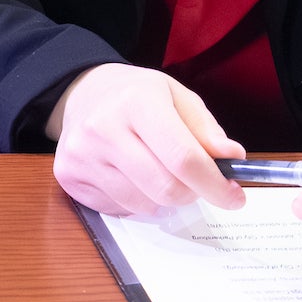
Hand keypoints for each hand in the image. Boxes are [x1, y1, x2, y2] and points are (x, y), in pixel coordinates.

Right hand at [48, 63, 244, 217]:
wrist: (82, 92)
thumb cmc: (136, 95)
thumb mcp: (177, 97)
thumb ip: (206, 130)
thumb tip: (232, 159)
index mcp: (136, 101)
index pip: (183, 157)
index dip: (215, 184)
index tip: (234, 196)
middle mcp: (103, 128)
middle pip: (165, 188)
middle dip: (191, 193)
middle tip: (195, 182)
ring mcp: (81, 154)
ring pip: (143, 204)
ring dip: (162, 198)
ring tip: (156, 171)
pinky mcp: (68, 176)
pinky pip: (118, 209)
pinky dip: (135, 200)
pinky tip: (129, 175)